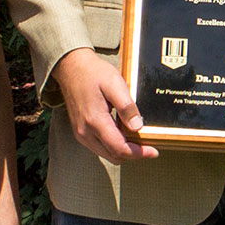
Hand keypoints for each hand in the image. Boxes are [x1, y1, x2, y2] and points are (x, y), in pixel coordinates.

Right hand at [51, 47, 158, 163]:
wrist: (71, 68)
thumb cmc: (93, 73)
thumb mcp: (114, 84)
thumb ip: (126, 106)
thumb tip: (137, 127)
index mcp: (94, 120)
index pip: (120, 148)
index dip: (139, 153)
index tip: (153, 152)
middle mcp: (85, 132)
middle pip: (113, 156)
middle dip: (133, 154)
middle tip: (148, 147)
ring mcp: (81, 133)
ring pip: (106, 154)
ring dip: (122, 151)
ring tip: (137, 141)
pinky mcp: (80, 131)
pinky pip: (99, 147)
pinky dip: (113, 146)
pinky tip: (122, 134)